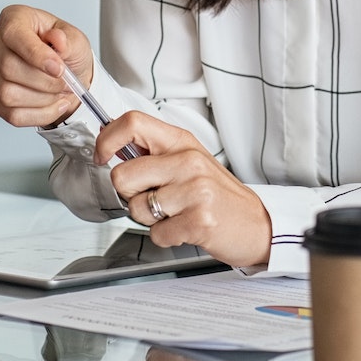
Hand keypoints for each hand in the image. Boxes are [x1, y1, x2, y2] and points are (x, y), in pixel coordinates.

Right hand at [0, 4, 93, 128]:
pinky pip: (11, 114)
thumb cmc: (67, 53)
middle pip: (7, 68)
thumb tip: (57, 39)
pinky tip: (52, 105)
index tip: (59, 69)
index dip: (36, 55)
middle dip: (44, 82)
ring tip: (59, 93)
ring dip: (42, 99)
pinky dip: (38, 115)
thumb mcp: (76, 40)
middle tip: (65, 82)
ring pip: (8, 94)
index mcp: (14, 18)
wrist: (67, 77)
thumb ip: (69, 39)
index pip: (13, 34)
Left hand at [97, 113, 271, 267]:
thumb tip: (112, 146)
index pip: (132, 123)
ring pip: (137, 208)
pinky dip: (166, 237)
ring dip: (150, 219)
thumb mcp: (189, 161)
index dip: (106, 139)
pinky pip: (156, 234)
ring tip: (176, 214)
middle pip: (122, 174)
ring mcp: (195, 190)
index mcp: (182, 142)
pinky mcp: (199, 220)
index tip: (102, 155)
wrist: (258, 224)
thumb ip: (155, 153)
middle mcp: (188, 161)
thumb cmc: (219, 195)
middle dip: (128, 194)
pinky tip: (185, 228)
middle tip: (152, 198)